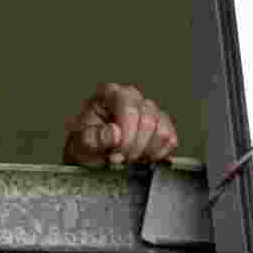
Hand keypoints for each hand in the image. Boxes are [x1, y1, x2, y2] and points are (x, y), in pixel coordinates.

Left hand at [63, 83, 177, 166]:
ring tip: (128, 157)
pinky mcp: (162, 125)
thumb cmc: (85, 144)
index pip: (128, 107)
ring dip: (144, 151)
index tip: (116, 152)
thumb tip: (114, 134)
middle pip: (147, 121)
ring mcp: (150, 110)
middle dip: (133, 147)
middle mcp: (132, 98)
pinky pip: (170, 140)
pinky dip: (156, 154)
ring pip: (161, 132)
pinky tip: (141, 156)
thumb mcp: (82, 143)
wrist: (90, 154)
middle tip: (119, 158)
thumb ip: (95, 138)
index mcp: (110, 94)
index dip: (126, 134)